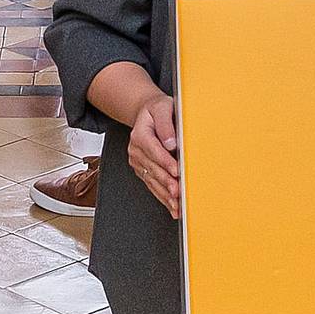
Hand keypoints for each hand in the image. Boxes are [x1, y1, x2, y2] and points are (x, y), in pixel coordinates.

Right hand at [125, 94, 183, 218]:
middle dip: (167, 182)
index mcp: (140, 134)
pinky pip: (152, 184)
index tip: (177, 171)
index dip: (166, 162)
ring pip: (152, 180)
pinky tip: (171, 205)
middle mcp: (136, 150)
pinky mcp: (142, 169)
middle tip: (178, 192)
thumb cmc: (157, 110)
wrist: (147, 112)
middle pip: (153, 169)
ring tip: (176, 204)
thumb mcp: (163, 107)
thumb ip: (166, 124)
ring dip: (165, 194)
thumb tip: (171, 142)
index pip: (154, 150)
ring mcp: (138, 161)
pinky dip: (162, 196)